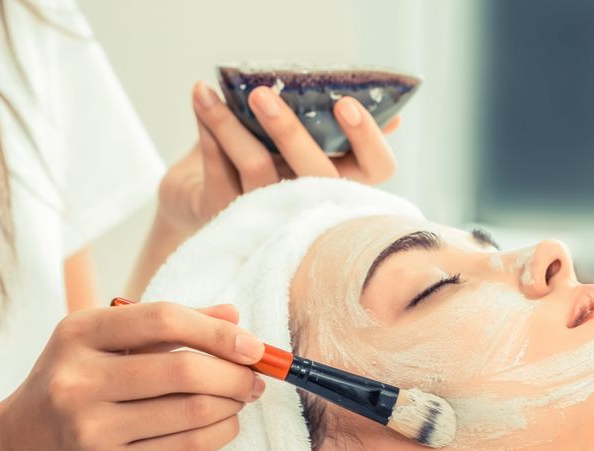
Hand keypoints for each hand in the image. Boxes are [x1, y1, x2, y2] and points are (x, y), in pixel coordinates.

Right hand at [0, 302, 265, 450]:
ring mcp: (92, 428)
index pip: (164, 319)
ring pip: (192, 412)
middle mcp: (80, 378)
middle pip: (185, 370)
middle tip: (256, 378)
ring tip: (241, 399)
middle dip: (235, 375)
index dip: (218, 331)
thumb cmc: (64, 389)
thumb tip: (234, 315)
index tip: (253, 345)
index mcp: (79, 333)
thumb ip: (163, 327)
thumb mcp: (98, 346)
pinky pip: (185, 447)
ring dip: (232, 404)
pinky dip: (219, 433)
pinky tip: (224, 425)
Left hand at [157, 82, 401, 234]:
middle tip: (262, 94)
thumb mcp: (300, 136)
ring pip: (258, 169)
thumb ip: (334, 123)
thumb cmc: (260, 154)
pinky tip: (201, 100)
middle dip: (288, 131)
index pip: (377, 168)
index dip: (368, 139)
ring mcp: (269, 214)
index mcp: (338, 180)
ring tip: (210, 91)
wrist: (198, 190)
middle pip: (315, 174)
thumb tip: (395, 114)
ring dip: (231, 125)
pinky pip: (220, 170)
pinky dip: (209, 130)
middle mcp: (310, 203)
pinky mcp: (226, 216)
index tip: (344, 103)